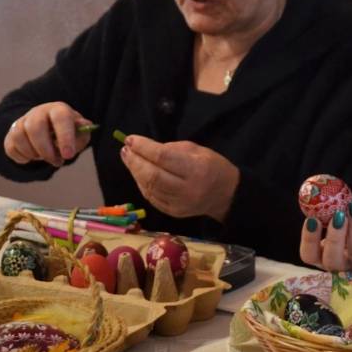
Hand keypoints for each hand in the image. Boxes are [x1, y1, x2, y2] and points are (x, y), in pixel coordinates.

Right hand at [4, 102, 92, 167]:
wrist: (50, 131)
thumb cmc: (69, 133)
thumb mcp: (80, 133)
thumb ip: (82, 132)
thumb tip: (83, 128)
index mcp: (58, 109)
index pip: (60, 118)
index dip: (64, 137)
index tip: (68, 155)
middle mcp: (38, 112)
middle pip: (35, 127)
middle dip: (46, 150)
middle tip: (57, 162)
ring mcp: (22, 122)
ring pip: (19, 137)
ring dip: (34, 154)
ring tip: (46, 158)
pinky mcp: (11, 135)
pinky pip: (10, 148)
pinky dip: (22, 158)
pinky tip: (33, 157)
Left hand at [119, 135, 239, 220]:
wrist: (226, 195)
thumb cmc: (213, 167)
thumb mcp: (198, 151)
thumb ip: (171, 149)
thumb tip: (144, 147)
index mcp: (196, 169)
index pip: (163, 157)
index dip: (144, 147)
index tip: (130, 139)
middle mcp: (186, 189)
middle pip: (152, 175)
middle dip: (134, 161)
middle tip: (125, 150)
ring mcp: (178, 203)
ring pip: (148, 187)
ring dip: (135, 172)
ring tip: (129, 159)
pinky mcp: (173, 212)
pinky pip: (151, 197)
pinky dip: (141, 184)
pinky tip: (138, 174)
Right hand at [300, 201, 351, 271]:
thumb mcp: (338, 224)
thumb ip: (327, 215)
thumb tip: (318, 194)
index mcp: (324, 257)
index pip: (309, 255)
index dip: (309, 240)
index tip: (312, 219)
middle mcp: (340, 266)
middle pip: (332, 260)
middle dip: (334, 238)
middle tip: (338, 215)